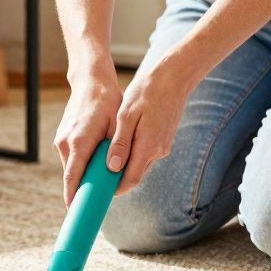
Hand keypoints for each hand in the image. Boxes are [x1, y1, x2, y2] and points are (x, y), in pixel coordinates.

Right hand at [54, 67, 122, 204]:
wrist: (90, 81)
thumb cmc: (107, 102)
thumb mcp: (116, 125)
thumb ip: (116, 149)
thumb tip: (116, 171)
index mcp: (78, 142)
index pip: (72, 177)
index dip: (73, 196)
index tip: (74, 212)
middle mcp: (65, 143)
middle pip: (72, 175)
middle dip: (83, 188)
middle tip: (96, 202)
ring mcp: (61, 140)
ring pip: (72, 167)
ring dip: (84, 175)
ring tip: (101, 180)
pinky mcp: (62, 137)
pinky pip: (72, 158)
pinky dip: (82, 164)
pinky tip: (96, 162)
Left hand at [108, 62, 193, 194]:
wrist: (173, 79)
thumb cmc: (147, 92)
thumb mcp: (127, 115)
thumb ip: (120, 142)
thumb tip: (113, 167)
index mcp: (148, 146)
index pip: (131, 180)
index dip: (115, 189)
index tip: (99, 191)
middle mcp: (158, 151)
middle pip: (135, 174)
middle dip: (117, 178)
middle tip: (97, 176)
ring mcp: (163, 146)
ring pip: (140, 164)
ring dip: (125, 166)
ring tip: (105, 160)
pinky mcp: (164, 140)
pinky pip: (146, 154)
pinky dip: (133, 155)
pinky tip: (121, 146)